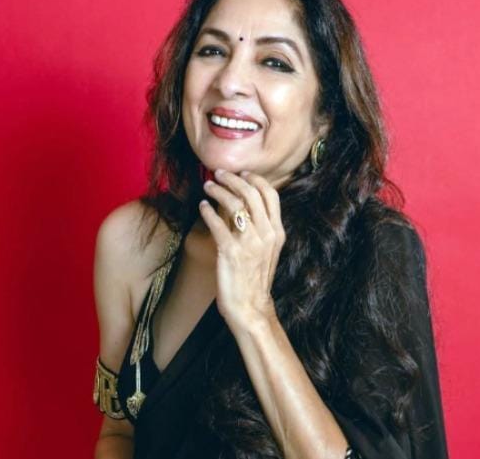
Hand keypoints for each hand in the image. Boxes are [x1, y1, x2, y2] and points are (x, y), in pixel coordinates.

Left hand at [199, 169, 285, 331]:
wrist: (250, 307)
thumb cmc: (254, 278)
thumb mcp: (266, 250)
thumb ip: (259, 228)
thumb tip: (242, 203)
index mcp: (277, 232)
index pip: (270, 195)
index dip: (255, 179)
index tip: (241, 173)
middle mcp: (267, 234)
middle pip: (252, 194)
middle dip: (233, 179)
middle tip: (219, 173)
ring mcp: (250, 243)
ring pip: (235, 204)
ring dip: (219, 191)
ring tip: (208, 186)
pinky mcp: (231, 252)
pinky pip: (217, 224)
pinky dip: (208, 211)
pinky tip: (202, 206)